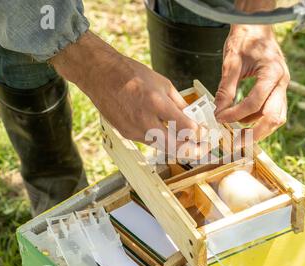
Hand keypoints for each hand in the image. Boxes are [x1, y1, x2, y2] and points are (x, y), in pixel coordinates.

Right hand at [51, 32, 199, 154]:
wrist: (100, 75)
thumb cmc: (131, 75)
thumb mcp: (163, 84)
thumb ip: (179, 104)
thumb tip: (193, 118)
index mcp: (156, 103)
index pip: (185, 128)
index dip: (198, 134)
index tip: (205, 133)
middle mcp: (145, 121)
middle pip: (175, 147)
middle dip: (192, 150)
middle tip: (202, 148)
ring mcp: (134, 130)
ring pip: (162, 147)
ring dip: (177, 147)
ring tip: (189, 143)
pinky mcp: (127, 134)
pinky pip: (149, 142)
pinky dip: (161, 140)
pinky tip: (168, 135)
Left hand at [215, 25, 289, 140]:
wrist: (257, 25)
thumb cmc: (245, 38)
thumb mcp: (231, 61)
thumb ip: (226, 88)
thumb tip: (219, 113)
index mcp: (273, 72)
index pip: (255, 102)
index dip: (236, 114)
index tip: (220, 119)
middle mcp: (283, 82)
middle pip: (274, 117)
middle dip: (255, 134)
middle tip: (236, 144)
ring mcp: (283, 87)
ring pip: (277, 117)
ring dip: (258, 129)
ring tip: (237, 134)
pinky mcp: (278, 90)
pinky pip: (273, 111)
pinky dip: (259, 120)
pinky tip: (242, 121)